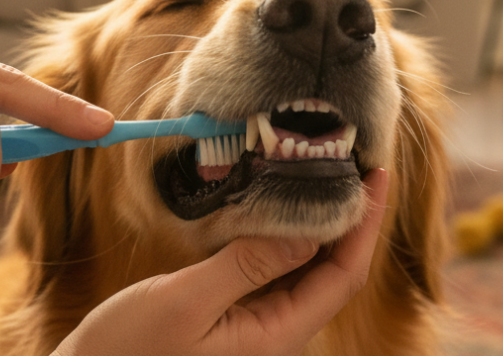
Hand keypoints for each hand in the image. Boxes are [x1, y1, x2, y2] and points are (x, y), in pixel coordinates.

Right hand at [54, 168, 387, 355]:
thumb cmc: (126, 353)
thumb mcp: (184, 302)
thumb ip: (247, 267)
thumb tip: (308, 231)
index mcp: (273, 338)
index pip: (343, 277)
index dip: (366, 226)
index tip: (376, 174)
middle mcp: (274, 337)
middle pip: (333, 275)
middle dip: (352, 222)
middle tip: (357, 165)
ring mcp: (255, 330)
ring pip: (305, 275)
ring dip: (322, 228)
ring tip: (328, 178)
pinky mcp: (233, 322)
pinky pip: (275, 278)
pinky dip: (286, 240)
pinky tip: (279, 211)